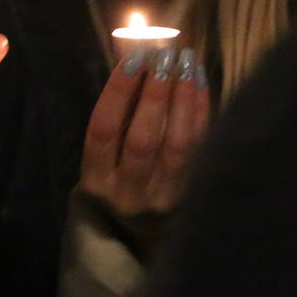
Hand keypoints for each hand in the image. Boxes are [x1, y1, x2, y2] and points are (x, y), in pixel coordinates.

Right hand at [79, 47, 209, 222]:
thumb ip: (114, 116)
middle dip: (155, 93)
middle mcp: (127, 191)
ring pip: (176, 145)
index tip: (133, 58)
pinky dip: (200, 112)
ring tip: (186, 62)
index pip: (103, 130)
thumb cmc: (111, 184)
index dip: (118, 92)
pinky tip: (199, 81)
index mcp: (96, 178)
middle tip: (164, 56)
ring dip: (182, 98)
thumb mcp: (101, 159)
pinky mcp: (188, 196)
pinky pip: (198, 149)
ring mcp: (161, 197)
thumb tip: (134, 57)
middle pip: (142, 138)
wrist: (134, 240)